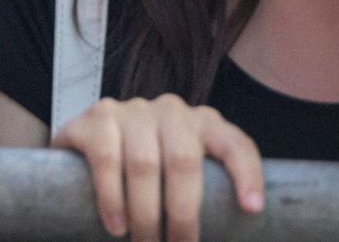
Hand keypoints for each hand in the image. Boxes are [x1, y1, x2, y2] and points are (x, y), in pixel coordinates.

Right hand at [53, 94, 264, 241]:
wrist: (86, 155)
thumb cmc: (149, 182)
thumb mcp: (182, 185)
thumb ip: (199, 204)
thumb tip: (236, 228)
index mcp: (204, 125)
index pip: (235, 144)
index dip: (247, 174)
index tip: (251, 210)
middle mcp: (172, 111)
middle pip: (183, 161)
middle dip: (181, 215)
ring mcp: (133, 110)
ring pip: (144, 164)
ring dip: (145, 215)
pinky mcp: (97, 115)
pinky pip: (106, 158)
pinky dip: (111, 198)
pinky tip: (117, 226)